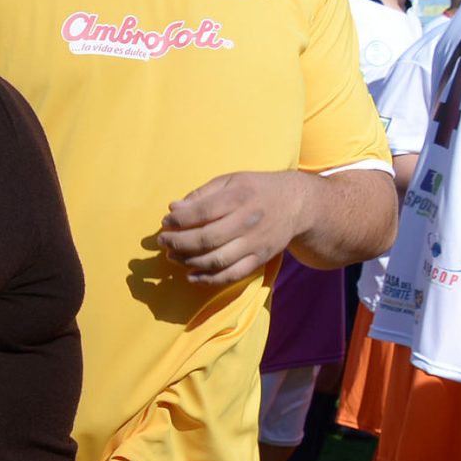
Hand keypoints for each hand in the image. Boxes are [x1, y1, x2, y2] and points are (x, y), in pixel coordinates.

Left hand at [158, 171, 313, 287]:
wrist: (298, 204)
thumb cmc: (256, 189)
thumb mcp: (231, 180)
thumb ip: (202, 194)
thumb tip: (173, 208)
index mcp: (239, 196)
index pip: (203, 211)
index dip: (179, 220)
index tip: (166, 222)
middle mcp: (248, 220)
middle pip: (207, 238)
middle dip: (178, 242)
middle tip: (163, 241)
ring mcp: (255, 242)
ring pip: (217, 259)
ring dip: (189, 261)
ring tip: (172, 256)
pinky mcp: (260, 259)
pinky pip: (232, 274)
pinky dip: (209, 279)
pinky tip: (191, 276)